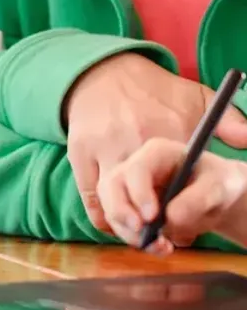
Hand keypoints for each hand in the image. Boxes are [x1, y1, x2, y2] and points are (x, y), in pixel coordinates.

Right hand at [65, 53, 246, 231]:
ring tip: (139, 234)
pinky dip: (105, 218)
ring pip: (111, 205)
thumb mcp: (196, 97)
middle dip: (145, 229)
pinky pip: (91, 200)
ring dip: (124, 229)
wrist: (105, 71)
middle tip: (157, 238)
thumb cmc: (154, 89)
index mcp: (161, 132)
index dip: (171, 213)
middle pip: (135, 203)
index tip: (173, 224)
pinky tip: (118, 220)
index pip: (167, 185)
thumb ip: (229, 120)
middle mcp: (127, 141)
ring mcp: (101, 148)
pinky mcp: (80, 153)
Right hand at [97, 138, 246, 251]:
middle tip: (142, 236)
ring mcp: (129, 187)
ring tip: (161, 246)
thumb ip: (197, 199)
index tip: (152, 218)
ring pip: (110, 208)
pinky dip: (134, 240)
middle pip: (110, 186)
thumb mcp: (218, 187)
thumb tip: (170, 218)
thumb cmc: (217, 184)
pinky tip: (159, 246)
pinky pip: (119, 225)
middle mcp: (136, 167)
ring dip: (129, 233)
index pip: (136, 169)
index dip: (139, 193)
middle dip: (120, 212)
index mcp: (156, 153)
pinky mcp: (128, 207)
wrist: (214, 197)